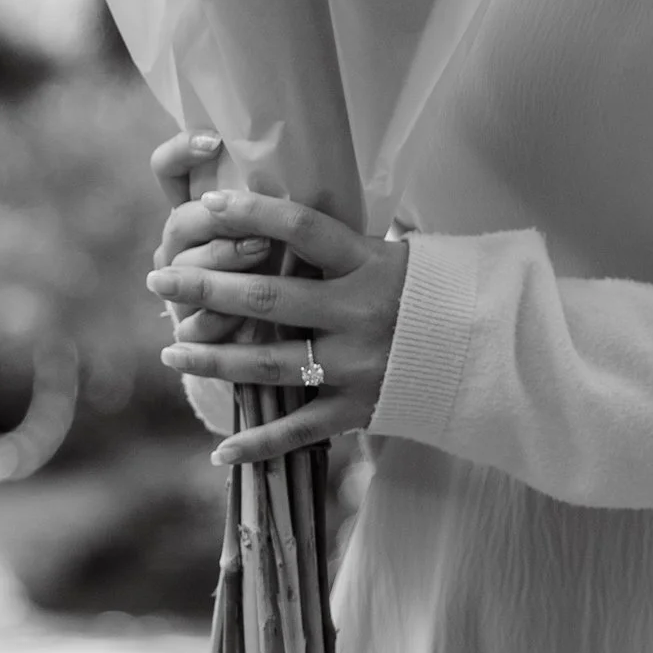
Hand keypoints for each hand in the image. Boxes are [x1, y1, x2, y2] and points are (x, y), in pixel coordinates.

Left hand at [145, 131, 408, 467]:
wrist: (492, 355)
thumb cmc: (439, 294)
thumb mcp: (404, 254)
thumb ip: (349, 244)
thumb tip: (297, 212)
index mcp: (371, 264)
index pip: (303, 230)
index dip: (254, 213)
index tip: (208, 205)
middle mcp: (359, 313)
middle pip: (267, 299)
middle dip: (205, 289)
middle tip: (160, 279)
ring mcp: (357, 365)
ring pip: (268, 364)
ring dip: (212, 359)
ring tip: (172, 348)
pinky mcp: (358, 409)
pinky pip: (297, 429)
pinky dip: (257, 443)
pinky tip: (219, 448)